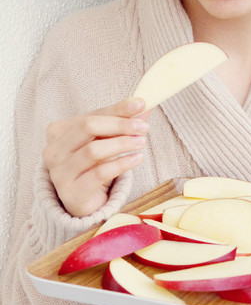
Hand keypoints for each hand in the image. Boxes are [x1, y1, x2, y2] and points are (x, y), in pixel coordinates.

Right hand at [43, 98, 149, 217]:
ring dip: (122, 144)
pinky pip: (99, 174)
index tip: (140, 103)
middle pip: (88, 127)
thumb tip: (143, 106)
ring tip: (141, 142)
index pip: (92, 115)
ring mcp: (59, 173)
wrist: (83, 200)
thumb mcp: (104, 140)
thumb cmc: (93, 164)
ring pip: (93, 151)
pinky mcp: (72, 193)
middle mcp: (53, 150)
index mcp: (58, 131)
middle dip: (119, 125)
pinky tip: (136, 158)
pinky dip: (121, 164)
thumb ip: (121, 122)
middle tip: (143, 127)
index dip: (117, 109)